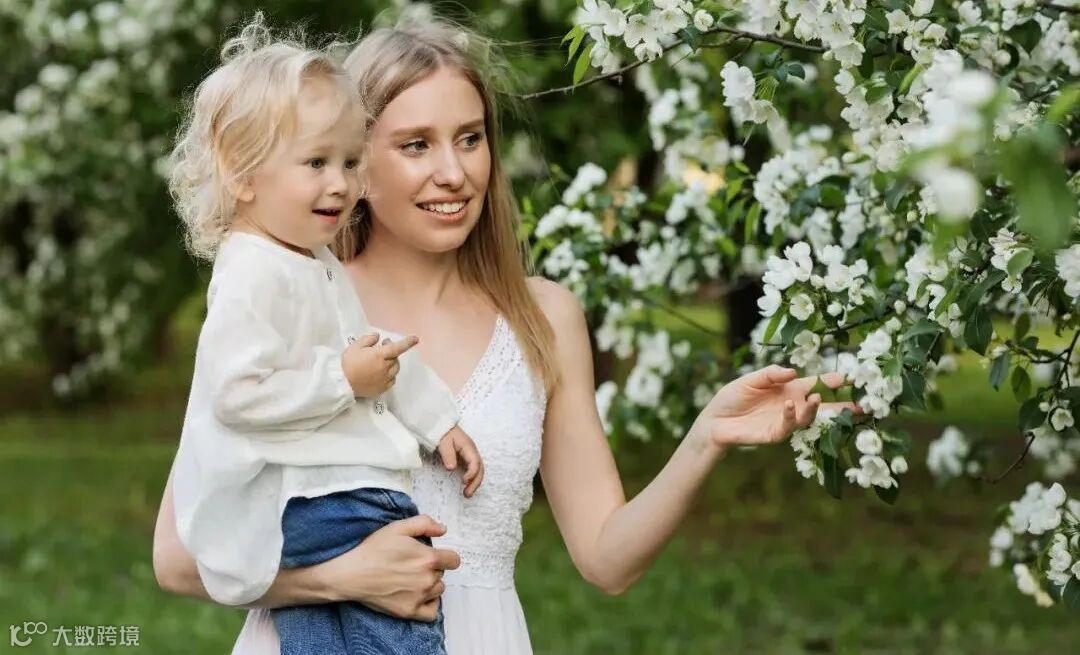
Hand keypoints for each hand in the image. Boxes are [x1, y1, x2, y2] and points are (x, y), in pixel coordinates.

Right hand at [315, 515, 458, 621]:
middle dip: (432, 568)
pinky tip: (418, 596)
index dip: (445, 556)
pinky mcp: (409, 612)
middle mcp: (427, 580)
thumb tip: (443, 529)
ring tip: (412, 579)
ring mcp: (419, 598)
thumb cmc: (373, 550)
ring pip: (438, 590)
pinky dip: (429, 605)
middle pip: (442, 574)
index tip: (433, 556)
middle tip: (412, 565)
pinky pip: (432, 612)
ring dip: (430, 585)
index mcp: (428, 558)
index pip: (454, 560)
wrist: (351, 574)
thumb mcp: (398, 528)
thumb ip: (424, 524)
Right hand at [341, 334, 417, 396]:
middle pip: (395, 358)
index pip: (397, 348)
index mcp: (379, 355)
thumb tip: (378, 337)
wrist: (341, 383)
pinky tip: (382, 372)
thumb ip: (368, 339)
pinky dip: (390, 374)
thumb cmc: (347, 363)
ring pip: (395, 369)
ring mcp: (384, 379)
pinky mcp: (382, 388)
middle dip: (391, 351)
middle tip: (383, 346)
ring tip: (382, 360)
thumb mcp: (355, 346)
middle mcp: (385, 367)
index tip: (416, 339)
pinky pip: (392, 380)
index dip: (407, 343)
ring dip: (392, 362)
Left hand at [436, 426, 483, 497]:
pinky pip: (473, 469)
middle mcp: (472, 451)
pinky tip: (465, 485)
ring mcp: (470, 455)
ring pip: (478, 470)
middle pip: (480, 469)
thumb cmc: (442, 433)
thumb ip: (447, 454)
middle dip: (476, 482)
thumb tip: (452, 468)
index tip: (463, 481)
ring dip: (474, 483)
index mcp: (468, 447)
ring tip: (467, 494)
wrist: (440, 425)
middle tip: (467, 494)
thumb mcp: (443, 442)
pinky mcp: (466, 458)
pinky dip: (471, 479)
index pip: (475, 462)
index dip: (471, 473)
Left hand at [689, 365, 856, 451]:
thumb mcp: (751, 379)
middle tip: (862, 405)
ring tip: (818, 399)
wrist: (714, 420)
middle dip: (843, 406)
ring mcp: (785, 421)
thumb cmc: (733, 397)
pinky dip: (792, 416)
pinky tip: (791, 406)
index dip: (833, 381)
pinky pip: (788, 427)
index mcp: (789, 389)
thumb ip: (771, 374)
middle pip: (823, 406)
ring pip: (808, 418)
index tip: (851, 377)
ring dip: (815, 409)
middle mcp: (792, 405)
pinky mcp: (774, 434)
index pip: (817, 384)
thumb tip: (793, 372)